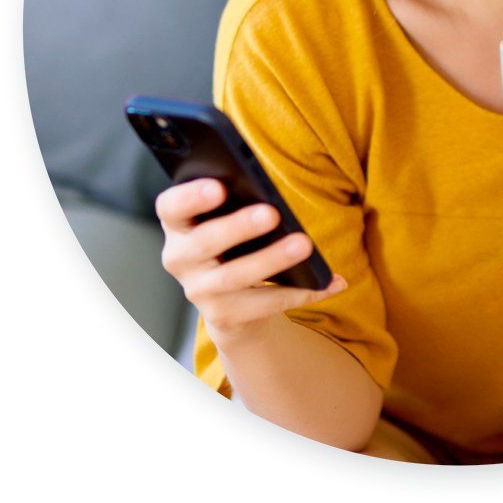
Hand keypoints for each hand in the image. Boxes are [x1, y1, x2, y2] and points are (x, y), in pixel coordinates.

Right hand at [156, 179, 346, 337]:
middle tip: (272, 213)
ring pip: (235, 276)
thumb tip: (270, 191)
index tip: (218, 186)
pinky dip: (304, 292)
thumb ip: (237, 199)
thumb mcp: (226, 218)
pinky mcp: (224, 316)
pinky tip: (332, 281)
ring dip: (272, 260)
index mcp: (179, 225)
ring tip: (303, 245)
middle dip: (238, 226)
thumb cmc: (232, 241)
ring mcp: (200, 291)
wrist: (230, 300)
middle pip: (204, 242)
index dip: (190, 197)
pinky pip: (267, 304)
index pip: (170, 207)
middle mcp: (181, 259)